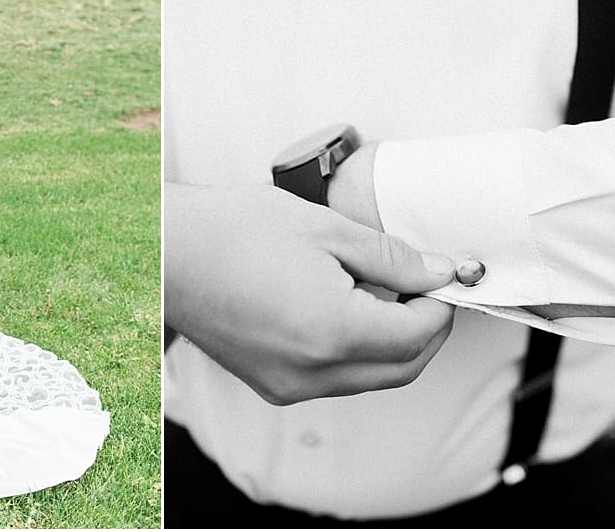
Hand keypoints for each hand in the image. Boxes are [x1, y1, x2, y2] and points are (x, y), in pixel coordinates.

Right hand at [164, 183, 456, 404]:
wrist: (168, 251)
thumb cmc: (234, 231)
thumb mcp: (327, 229)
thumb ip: (392, 257)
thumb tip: (440, 273)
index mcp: (333, 330)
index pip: (418, 336)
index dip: (442, 306)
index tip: (446, 277)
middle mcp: (313, 371)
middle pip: (402, 369)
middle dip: (427, 331)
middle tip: (427, 287)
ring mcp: (289, 384)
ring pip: (370, 379)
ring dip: (393, 345)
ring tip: (386, 293)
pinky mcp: (271, 384)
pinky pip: (335, 380)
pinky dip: (356, 353)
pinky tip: (347, 310)